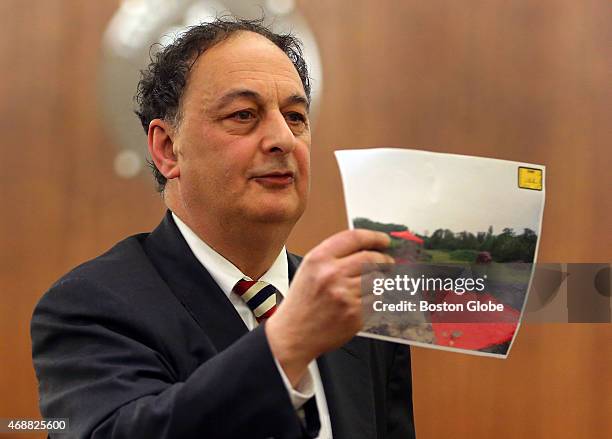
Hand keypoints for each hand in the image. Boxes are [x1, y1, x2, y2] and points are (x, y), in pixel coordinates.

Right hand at [265, 229, 392, 384]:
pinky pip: (376, 299)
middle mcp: (332, 274)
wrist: (293, 334)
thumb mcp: (309, 269)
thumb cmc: (302, 302)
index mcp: (319, 259)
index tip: (384, 240)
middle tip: (387, 262)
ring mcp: (345, 295)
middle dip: (384, 259)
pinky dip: (374, 298)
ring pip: (377, 279)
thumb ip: (334, 255)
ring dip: (380, 280)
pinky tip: (363, 300)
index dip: (374, 237)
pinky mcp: (355, 314)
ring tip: (372, 283)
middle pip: (371, 258)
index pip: (355, 238)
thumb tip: (367, 247)